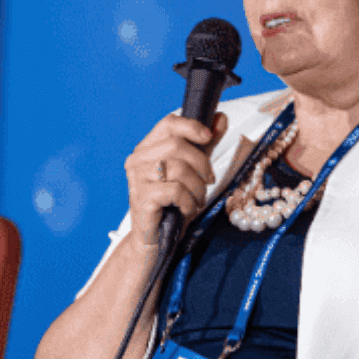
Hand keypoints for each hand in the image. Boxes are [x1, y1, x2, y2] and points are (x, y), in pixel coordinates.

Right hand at [124, 111, 227, 244]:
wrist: (156, 240)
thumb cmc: (172, 205)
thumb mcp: (192, 171)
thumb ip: (204, 145)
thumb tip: (221, 118)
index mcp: (146, 149)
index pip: (168, 123)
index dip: (192, 126)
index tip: (208, 138)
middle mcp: (137, 160)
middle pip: (177, 145)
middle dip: (201, 164)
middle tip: (207, 181)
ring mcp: (137, 179)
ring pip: (179, 168)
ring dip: (197, 187)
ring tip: (196, 199)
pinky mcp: (142, 197)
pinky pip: (176, 190)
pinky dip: (189, 201)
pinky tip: (186, 209)